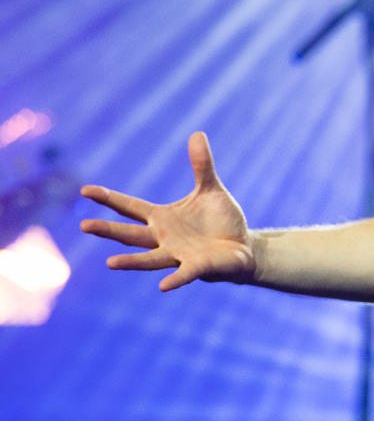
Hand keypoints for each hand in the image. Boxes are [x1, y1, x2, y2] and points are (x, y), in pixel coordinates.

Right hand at [80, 132, 254, 290]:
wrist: (243, 248)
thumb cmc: (221, 221)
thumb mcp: (210, 190)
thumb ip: (202, 165)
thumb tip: (197, 133)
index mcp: (163, 218)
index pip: (130, 207)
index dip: (109, 199)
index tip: (85, 190)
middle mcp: (164, 238)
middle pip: (131, 234)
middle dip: (109, 230)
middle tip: (83, 226)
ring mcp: (179, 255)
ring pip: (150, 259)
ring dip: (131, 262)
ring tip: (110, 263)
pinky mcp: (198, 268)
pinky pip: (184, 274)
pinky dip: (175, 279)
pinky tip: (163, 286)